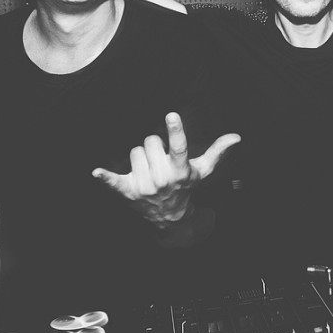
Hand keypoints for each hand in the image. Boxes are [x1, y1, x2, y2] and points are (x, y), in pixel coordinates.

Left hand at [92, 112, 240, 228]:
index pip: (178, 147)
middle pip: (150, 142)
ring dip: (140, 157)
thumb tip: (236, 136)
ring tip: (148, 168)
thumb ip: (218, 151)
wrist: (170, 217)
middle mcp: (163, 178)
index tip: (171, 115)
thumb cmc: (186, 187)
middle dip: (154, 146)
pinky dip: (106, 178)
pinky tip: (96, 172)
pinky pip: (114, 182)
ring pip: (134, 152)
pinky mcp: (128, 192)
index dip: (175, 130)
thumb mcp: (203, 170)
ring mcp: (145, 186)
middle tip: (160, 159)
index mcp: (180, 170)